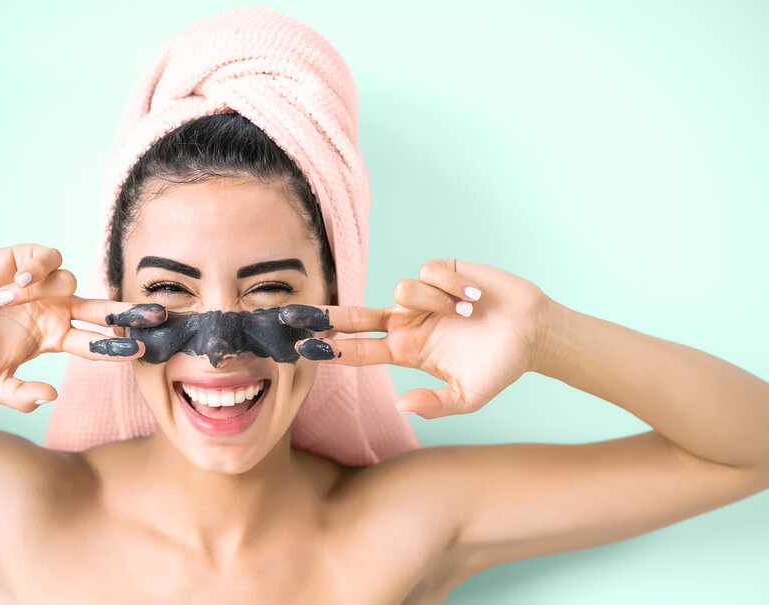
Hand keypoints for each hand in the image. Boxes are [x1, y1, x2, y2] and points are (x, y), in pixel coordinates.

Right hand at [0, 244, 164, 411]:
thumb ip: (22, 397)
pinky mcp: (27, 259)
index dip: (117, 346)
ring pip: (71, 282)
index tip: (139, 351)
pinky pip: (50, 259)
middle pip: (104, 309)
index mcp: (54, 336)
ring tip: (5, 300)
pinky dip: (37, 271)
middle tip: (157, 315)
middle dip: (130, 312)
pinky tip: (14, 282)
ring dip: (40, 293)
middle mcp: (55, 309)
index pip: (95, 342)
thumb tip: (53, 396)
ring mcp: (44, 285)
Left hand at [281, 259, 555, 418]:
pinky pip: (429, 272)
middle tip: (291, 314)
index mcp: (406, 351)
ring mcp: (422, 297)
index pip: (359, 349)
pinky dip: (452, 286)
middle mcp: (407, 322)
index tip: (302, 348)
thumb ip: (434, 404)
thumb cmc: (500, 366)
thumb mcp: (468, 396)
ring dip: (434, 303)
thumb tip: (400, 406)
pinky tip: (474, 296)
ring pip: (401, 289)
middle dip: (325, 314)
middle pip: (356, 314)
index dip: (331, 348)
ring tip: (466, 314)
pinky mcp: (441, 272)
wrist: (534, 332)